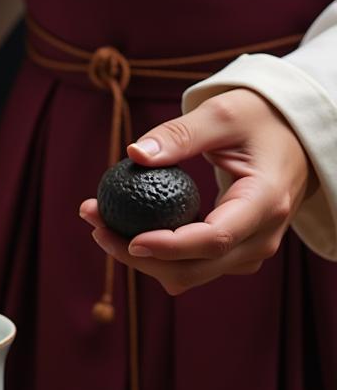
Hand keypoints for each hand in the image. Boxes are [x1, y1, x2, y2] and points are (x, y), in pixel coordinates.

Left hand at [79, 88, 312, 294]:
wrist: (294, 137)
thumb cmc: (261, 119)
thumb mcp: (224, 113)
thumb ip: (180, 134)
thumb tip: (133, 155)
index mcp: (265, 203)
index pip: (213, 240)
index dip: (168, 246)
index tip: (128, 239)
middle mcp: (260, 239)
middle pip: (190, 269)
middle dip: (136, 254)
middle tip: (95, 222)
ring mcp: (246, 254)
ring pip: (184, 276)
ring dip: (138, 257)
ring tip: (100, 222)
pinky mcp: (231, 257)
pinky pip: (186, 267)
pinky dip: (153, 254)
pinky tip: (123, 228)